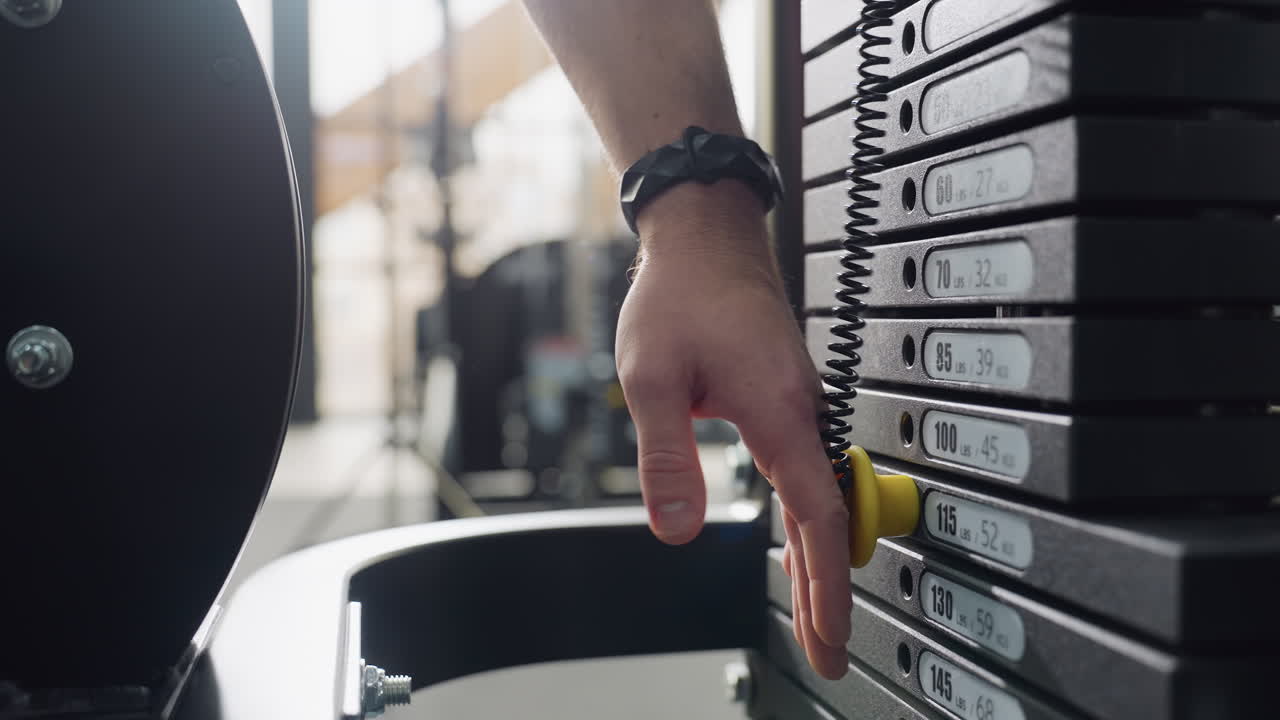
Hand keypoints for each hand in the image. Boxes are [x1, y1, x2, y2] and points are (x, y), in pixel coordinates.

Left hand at [616, 182, 851, 679]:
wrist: (705, 237)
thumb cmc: (680, 295)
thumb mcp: (651, 378)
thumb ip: (666, 456)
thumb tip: (679, 527)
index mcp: (776, 409)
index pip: (815, 516)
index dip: (825, 585)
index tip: (831, 636)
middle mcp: (798, 409)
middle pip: (826, 518)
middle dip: (827, 591)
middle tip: (829, 650)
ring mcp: (796, 402)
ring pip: (818, 494)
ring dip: (817, 557)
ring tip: (814, 615)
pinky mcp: (783, 395)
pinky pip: (806, 469)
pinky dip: (807, 517)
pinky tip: (799, 542)